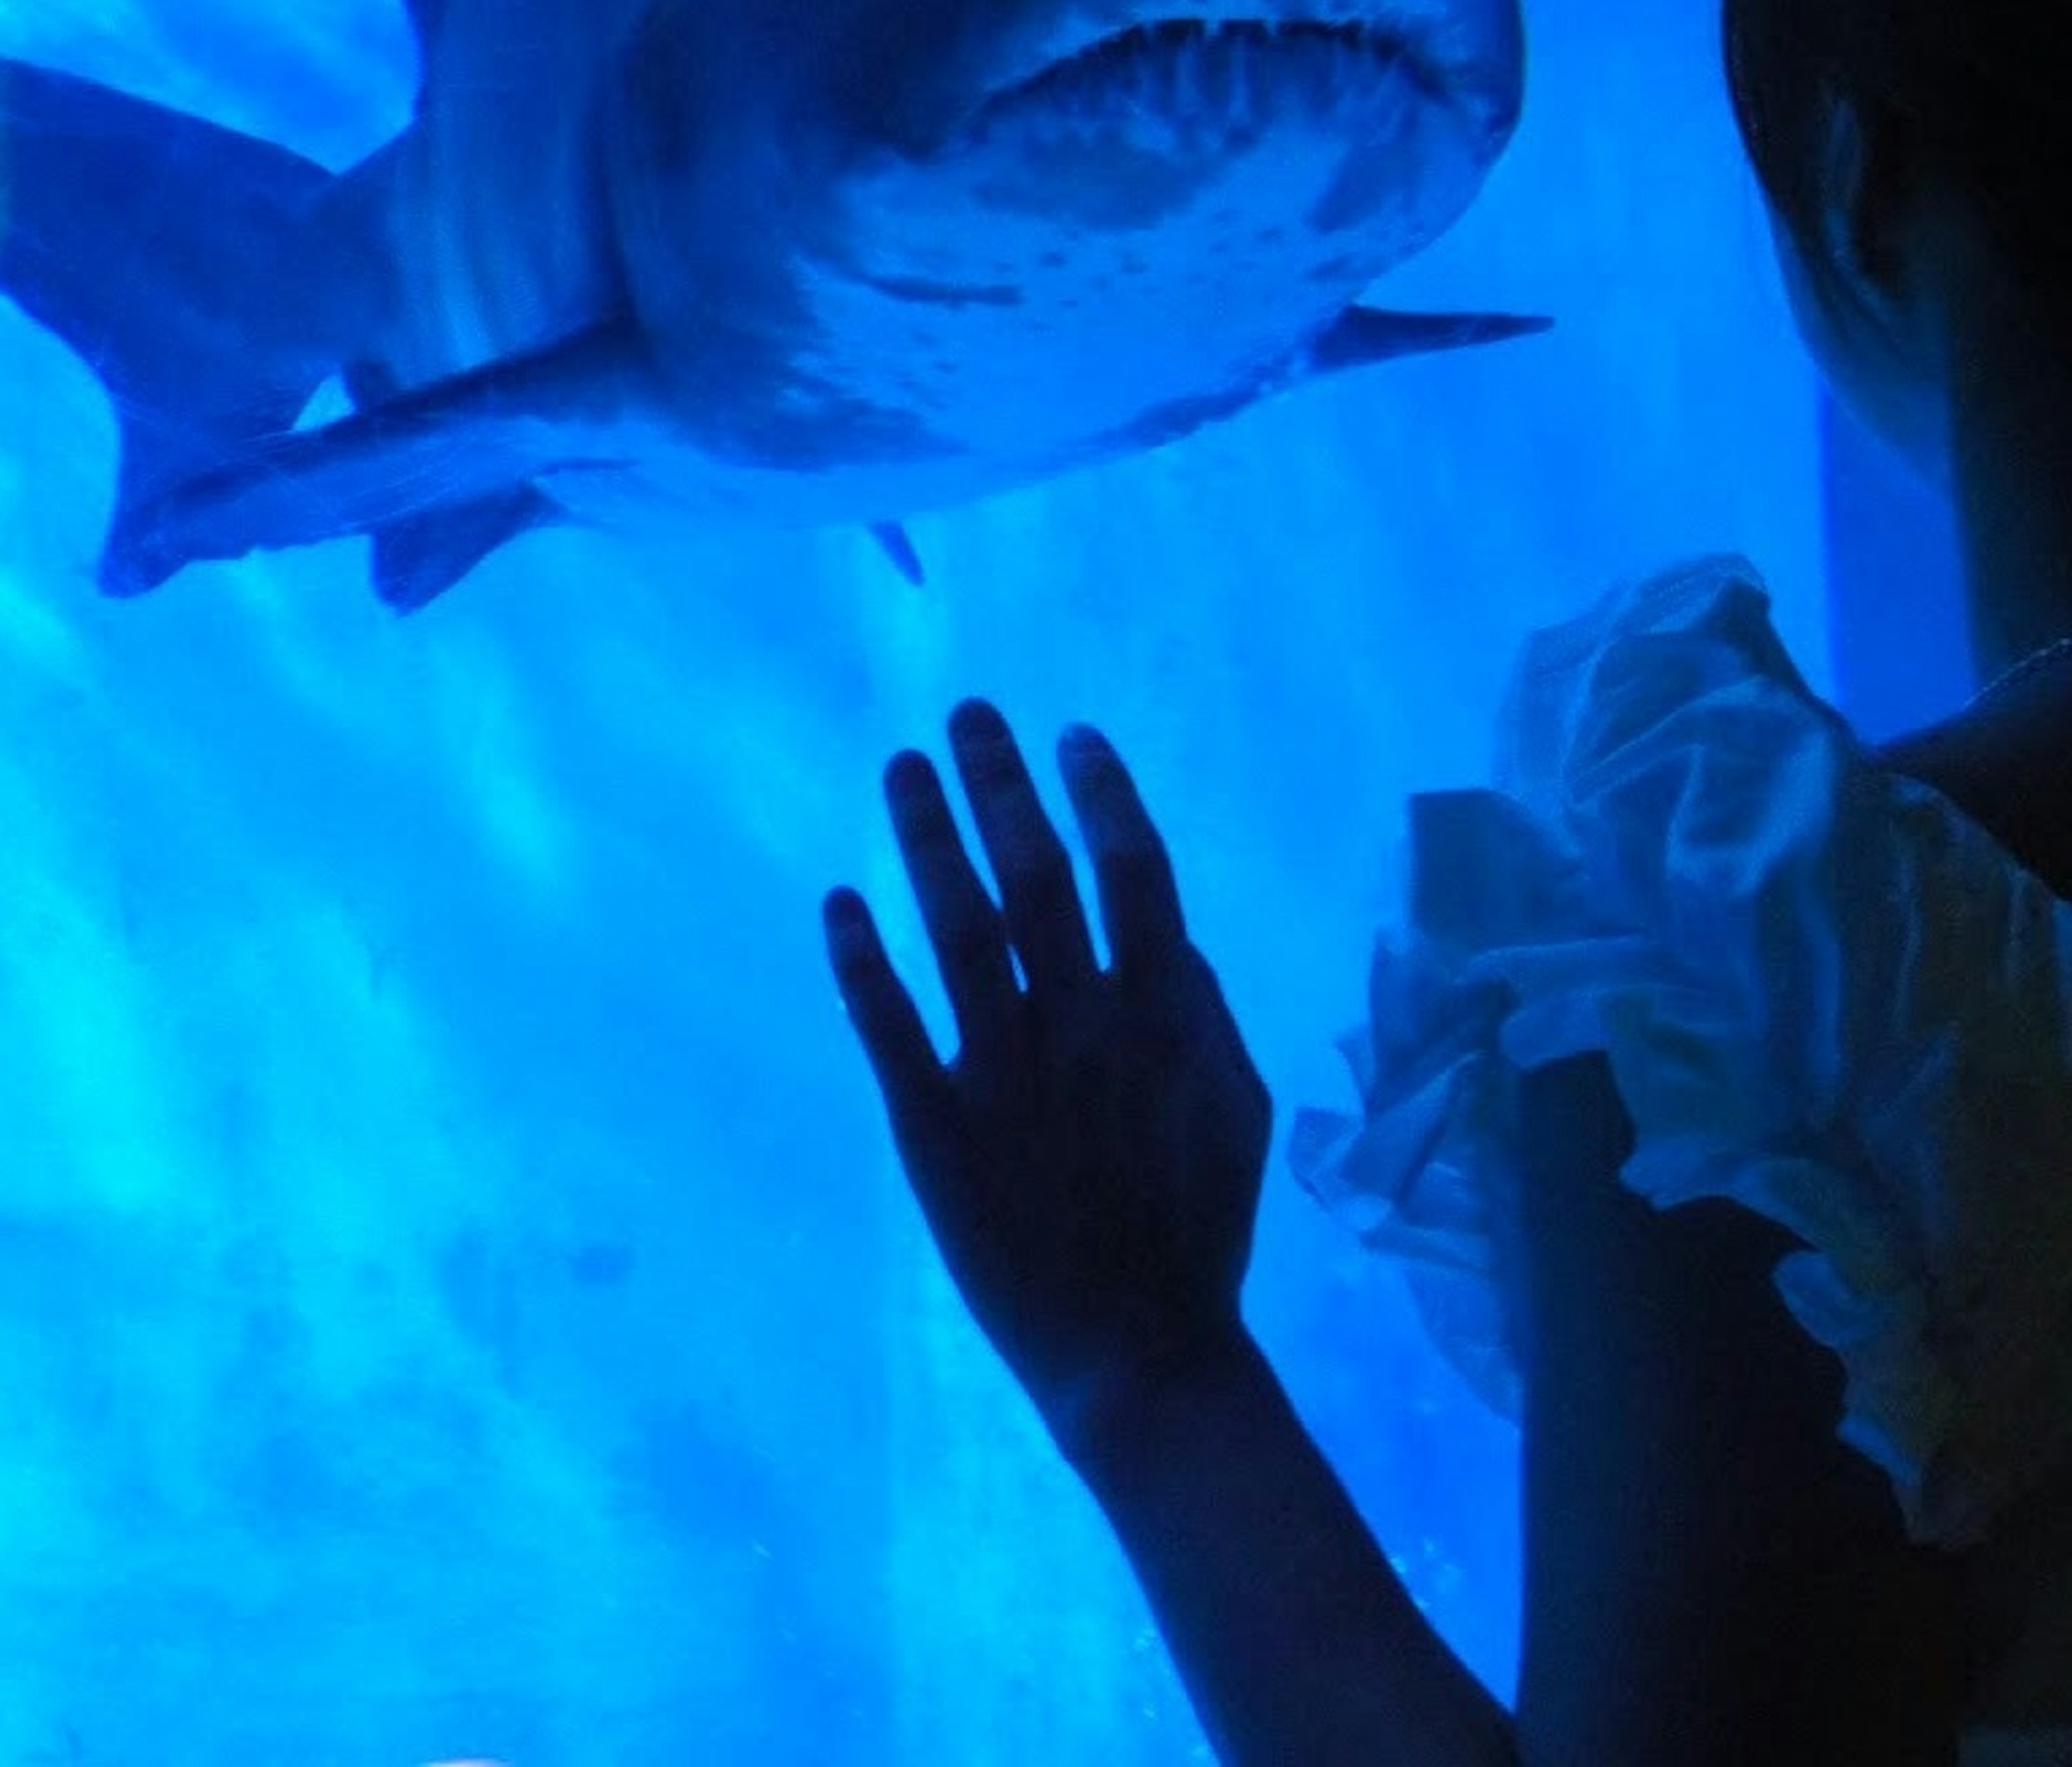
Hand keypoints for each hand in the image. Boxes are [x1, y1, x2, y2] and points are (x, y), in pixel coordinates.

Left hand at [827, 702, 1274, 1459]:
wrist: (1141, 1358)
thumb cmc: (1192, 1233)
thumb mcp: (1234, 1112)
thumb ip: (1203, 1013)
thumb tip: (1168, 926)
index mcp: (1163, 1020)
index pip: (1134, 874)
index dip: (1102, 795)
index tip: (1071, 734)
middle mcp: (1084, 1031)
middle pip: (1039, 877)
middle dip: (1002, 785)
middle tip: (967, 712)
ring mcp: (1005, 1077)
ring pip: (960, 931)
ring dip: (927, 839)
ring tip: (901, 767)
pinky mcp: (936, 1129)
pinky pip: (889, 1029)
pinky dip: (860, 961)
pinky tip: (836, 900)